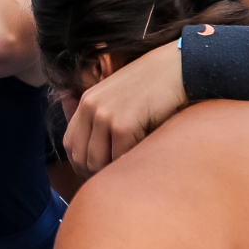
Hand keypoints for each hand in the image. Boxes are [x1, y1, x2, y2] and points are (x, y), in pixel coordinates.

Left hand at [62, 44, 186, 177]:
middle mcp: (91, 107)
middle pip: (81, 158)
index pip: (70, 145)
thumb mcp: (119, 99)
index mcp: (87, 102)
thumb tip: (92, 158)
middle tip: (116, 179)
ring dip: (114, 171)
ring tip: (130, 169)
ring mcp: (105, 115)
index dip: (81, 165)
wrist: (178, 69)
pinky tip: (143, 157)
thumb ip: (102, 121)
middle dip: (96, 174)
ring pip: (97, 163)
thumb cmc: (154, 88)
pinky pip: (120, 158)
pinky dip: (131, 163)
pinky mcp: (123, 125)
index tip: (96, 174)